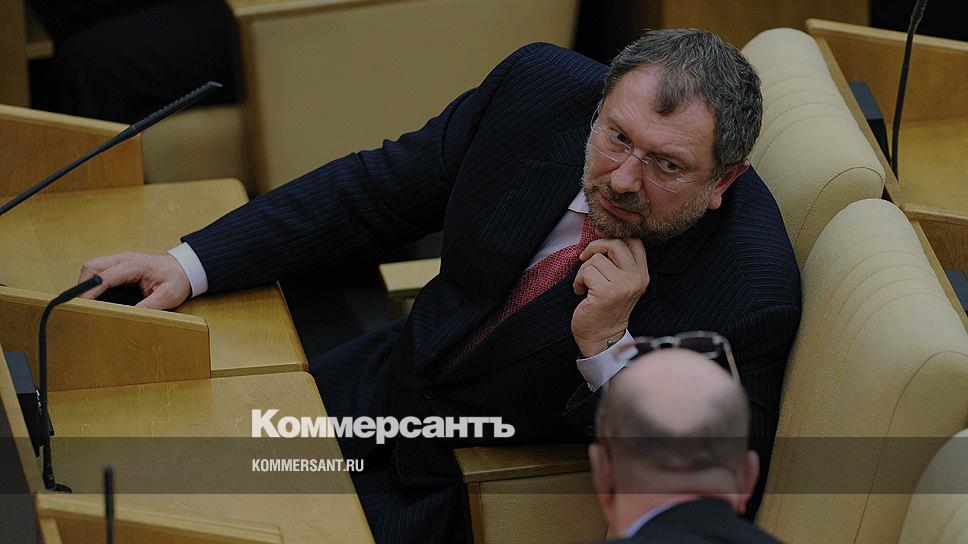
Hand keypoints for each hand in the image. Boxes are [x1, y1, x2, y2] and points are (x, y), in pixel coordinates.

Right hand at [78, 252, 191, 309]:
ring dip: (85, 284)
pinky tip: (94, 297)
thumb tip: (131, 316)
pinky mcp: (118, 264)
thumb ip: (150, 306)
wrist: (184, 268)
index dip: (90, 292)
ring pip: (91, 268)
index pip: (104, 277)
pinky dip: (91, 283)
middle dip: (81, 286)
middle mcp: (123, 259)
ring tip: (86, 303)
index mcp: (134, 266)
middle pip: (91, 268)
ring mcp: (119, 260)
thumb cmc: (176, 280)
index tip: (81, 306)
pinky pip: (98, 271)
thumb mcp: (168, 296)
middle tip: (80, 307)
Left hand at [572, 238, 648, 356]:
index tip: (599, 238)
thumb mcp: (620, 283)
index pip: (635, 242)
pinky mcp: (606, 292)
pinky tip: (580, 292)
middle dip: (595, 247)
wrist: (602, 337)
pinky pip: (586, 272)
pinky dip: (578, 281)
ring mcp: (622, 285)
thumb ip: (617, 262)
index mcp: (642, 275)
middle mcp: (636, 279)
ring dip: (583, 270)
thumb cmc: (606, 308)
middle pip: (615, 244)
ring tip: (585, 284)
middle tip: (585, 258)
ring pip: (596, 259)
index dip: (615, 235)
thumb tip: (602, 232)